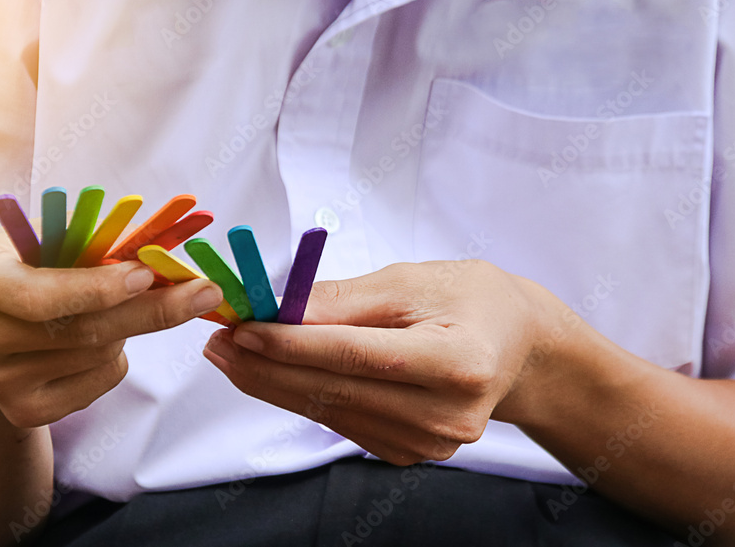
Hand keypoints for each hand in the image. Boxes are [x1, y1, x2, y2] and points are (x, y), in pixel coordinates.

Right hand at [0, 227, 223, 427]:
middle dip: (151, 310)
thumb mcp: (37, 239)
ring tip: (122, 305)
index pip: (37, 296)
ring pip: (98, 353)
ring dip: (129, 326)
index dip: (97, 288)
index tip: (147, 275)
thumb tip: (156, 243)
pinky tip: (102, 339)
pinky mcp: (22, 411)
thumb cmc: (21, 269)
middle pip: (81, 330)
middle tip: (202, 292)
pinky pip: (99, 381)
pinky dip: (117, 357)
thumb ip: (85, 236)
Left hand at [203, 260, 571, 464]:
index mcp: (458, 363)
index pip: (356, 355)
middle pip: (335, 391)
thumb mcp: (414, 281)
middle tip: (218, 341)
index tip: (241, 328)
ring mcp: (430, 443)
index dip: (291, 344)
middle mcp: (447, 415)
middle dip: (266, 367)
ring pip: (331, 412)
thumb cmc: (473, 302)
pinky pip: (342, 424)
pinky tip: (271, 375)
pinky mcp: (411, 453)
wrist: (516, 348)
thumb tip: (279, 308)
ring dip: (274, 384)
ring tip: (230, 354)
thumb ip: (346, 300)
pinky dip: (303, 398)